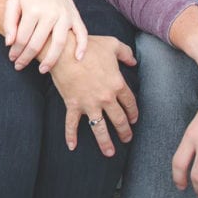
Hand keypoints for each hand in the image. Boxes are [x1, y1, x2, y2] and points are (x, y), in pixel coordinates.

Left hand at [3, 0, 87, 71]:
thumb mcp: (12, 2)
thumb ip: (9, 22)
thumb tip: (9, 43)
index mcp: (33, 10)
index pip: (22, 38)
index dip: (16, 51)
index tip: (12, 58)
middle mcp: (50, 13)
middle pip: (38, 43)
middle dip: (27, 58)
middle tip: (19, 66)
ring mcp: (65, 15)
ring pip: (60, 43)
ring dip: (51, 59)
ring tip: (43, 70)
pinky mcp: (75, 15)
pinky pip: (82, 33)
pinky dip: (82, 46)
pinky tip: (77, 59)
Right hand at [49, 34, 137, 155]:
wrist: (63, 51)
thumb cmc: (88, 46)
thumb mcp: (111, 44)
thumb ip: (125, 53)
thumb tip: (134, 61)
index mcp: (117, 84)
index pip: (130, 103)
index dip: (133, 112)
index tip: (134, 120)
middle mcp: (106, 98)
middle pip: (119, 119)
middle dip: (124, 131)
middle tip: (127, 139)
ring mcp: (89, 103)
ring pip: (100, 128)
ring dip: (105, 142)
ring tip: (110, 152)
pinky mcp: (73, 105)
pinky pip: (72, 124)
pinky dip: (71, 136)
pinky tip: (72, 146)